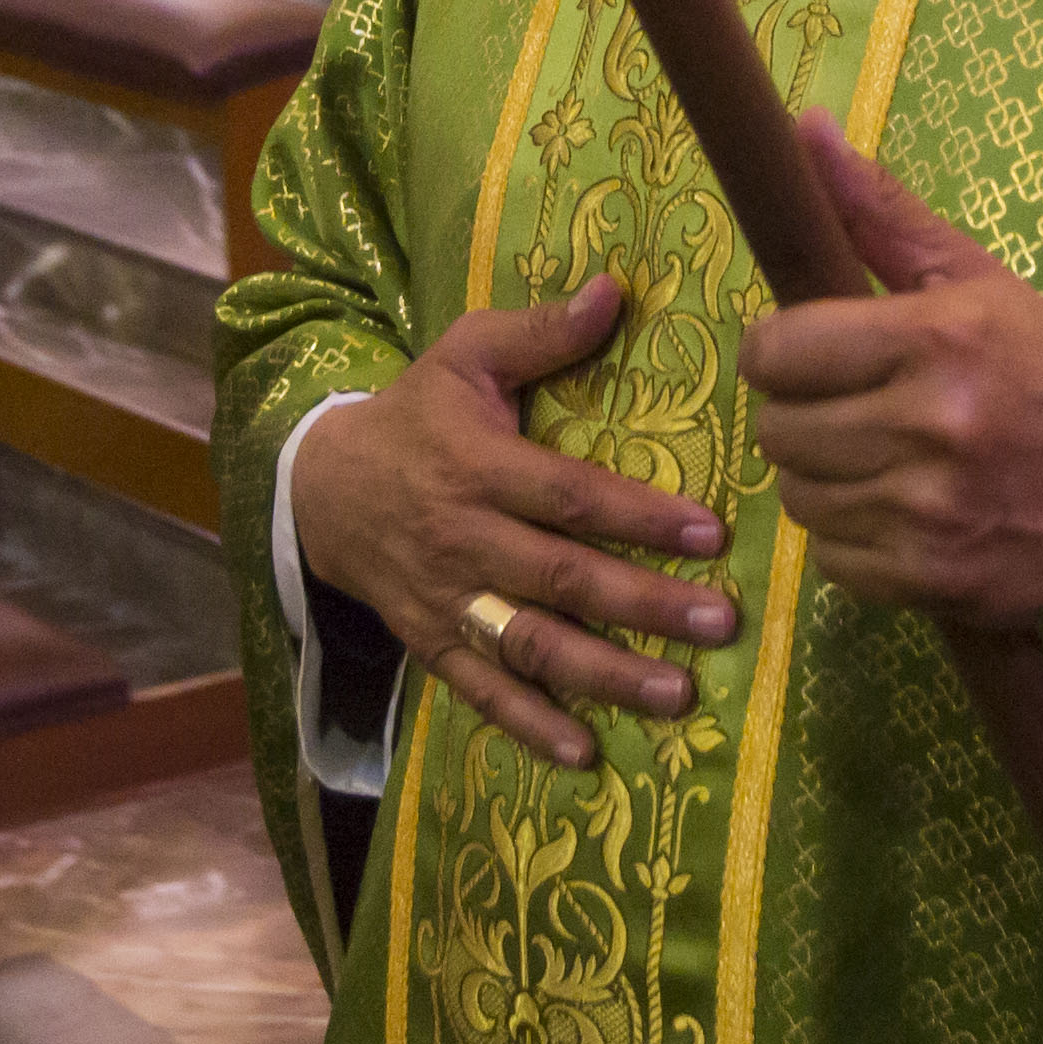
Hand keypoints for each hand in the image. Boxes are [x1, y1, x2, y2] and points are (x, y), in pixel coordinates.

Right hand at [290, 277, 741, 769]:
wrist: (323, 486)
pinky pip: (481, 691)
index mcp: (475, 465)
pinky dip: (530, 726)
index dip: (637, 516)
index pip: (566, 496)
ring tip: (676, 694)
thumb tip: (616, 289)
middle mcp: (461, 539)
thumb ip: (541, 332)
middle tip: (719, 623)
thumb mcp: (466, 354)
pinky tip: (586, 753)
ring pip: (529, 644)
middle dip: (643, 605)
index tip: (708, 532)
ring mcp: (445, 600)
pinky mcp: (432, 643)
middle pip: (560, 579)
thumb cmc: (418, 413)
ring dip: (604, 675)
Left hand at [744, 119, 1042, 640]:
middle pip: (778, 427)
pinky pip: (830, 560)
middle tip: (843, 405)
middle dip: (797, 412)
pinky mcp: (930, 581)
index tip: (802, 351)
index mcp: (937, 339)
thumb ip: (882, 215)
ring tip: (871, 457)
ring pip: (797, 496)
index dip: (774, 350)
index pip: (778, 350)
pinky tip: (895, 508)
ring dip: (820, 476)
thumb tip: (804, 127)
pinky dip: (849, 538)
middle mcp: (929, 426)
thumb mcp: (979, 282)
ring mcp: (929, 512)